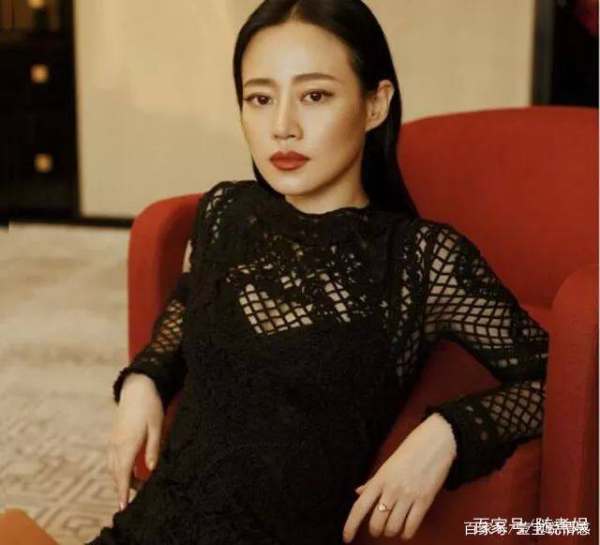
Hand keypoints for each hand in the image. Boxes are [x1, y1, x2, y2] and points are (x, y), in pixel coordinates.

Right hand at [107, 373, 163, 510]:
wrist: (136, 388)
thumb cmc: (150, 406)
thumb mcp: (156, 426)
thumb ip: (152, 448)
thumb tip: (150, 469)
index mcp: (127, 443)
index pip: (123, 474)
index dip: (123, 491)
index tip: (122, 506)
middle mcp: (116, 444)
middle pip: (116, 473)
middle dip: (123, 488)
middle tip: (133, 500)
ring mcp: (113, 440)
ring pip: (113, 467)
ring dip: (121, 479)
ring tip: (134, 487)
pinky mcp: (113, 437)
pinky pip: (112, 458)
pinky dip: (118, 468)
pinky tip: (127, 471)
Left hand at [342, 412, 456, 541]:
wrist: (434, 443)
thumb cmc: (409, 452)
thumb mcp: (387, 466)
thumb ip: (372, 482)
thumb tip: (358, 493)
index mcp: (379, 479)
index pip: (359, 507)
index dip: (350, 525)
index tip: (346, 538)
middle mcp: (391, 489)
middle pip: (376, 522)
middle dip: (376, 531)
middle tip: (378, 529)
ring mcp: (408, 495)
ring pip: (393, 527)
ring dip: (391, 532)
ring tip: (392, 527)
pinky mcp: (424, 500)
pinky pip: (411, 526)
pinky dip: (406, 533)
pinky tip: (405, 530)